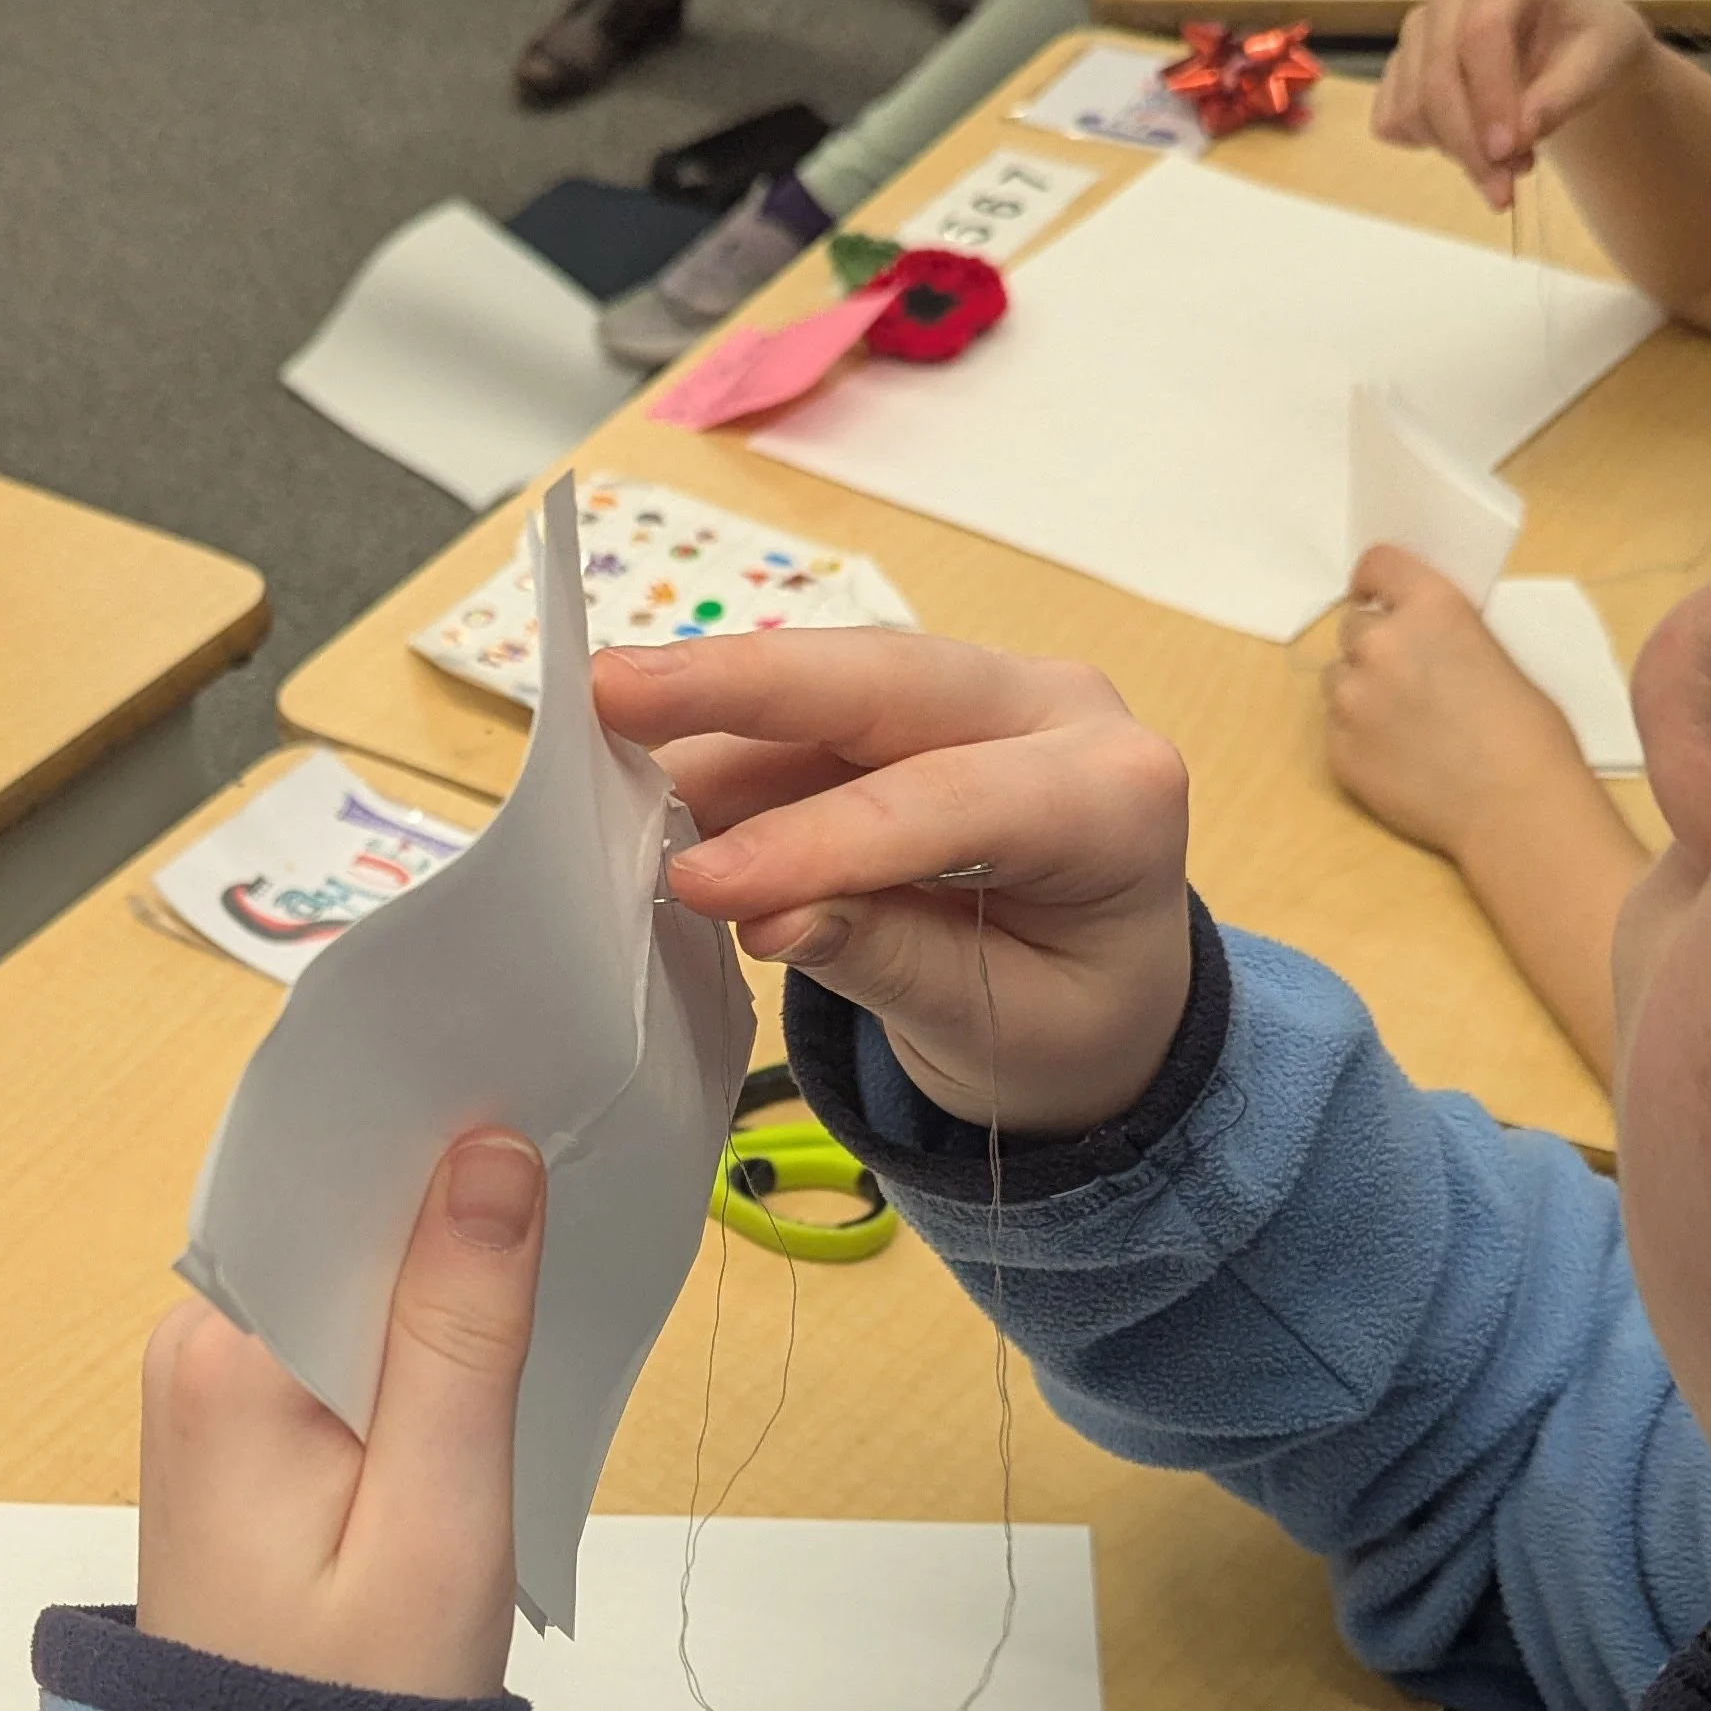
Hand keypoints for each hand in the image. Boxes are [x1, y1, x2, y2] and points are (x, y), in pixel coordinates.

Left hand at [136, 1131, 544, 1697]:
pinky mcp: (247, 1433)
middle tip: (577, 1150)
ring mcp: (214, 1391)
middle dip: (448, 1186)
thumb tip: (491, 1148)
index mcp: (225, 1355)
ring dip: (441, 1256)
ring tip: (553, 1224)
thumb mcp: (438, 1514)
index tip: (539, 1075)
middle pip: (337, 1215)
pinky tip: (491, 1324)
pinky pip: (341, 1333)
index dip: (435, 1123)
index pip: (331, 1179)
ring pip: (348, 1272)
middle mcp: (196, 1348)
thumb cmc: (359, 1700)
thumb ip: (462, 1329)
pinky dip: (418, 1323)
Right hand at [596, 631, 1191, 1136]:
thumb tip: (766, 918)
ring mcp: (985, 698)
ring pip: (835, 690)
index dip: (814, 840)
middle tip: (610, 692)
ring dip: (714, 725)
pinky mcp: (917, 712)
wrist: (1108, 1005)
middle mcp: (1058, 713)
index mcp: (1115, 796)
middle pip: (884, 682)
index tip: (698, 884)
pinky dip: (728, 755)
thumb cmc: (1071, 1024)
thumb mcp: (997, 1028)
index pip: (946, 802)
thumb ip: (890, 961)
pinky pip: (814, 721)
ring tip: (596, 760)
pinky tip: (645, 781)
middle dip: (742, 686)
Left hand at [1324, 548, 1588, 860]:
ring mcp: (1352, 699)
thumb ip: (1443, 636)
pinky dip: (1357, 734)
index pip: (1378, 565)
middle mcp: (1381, 644)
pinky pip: (1335, 727)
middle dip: (1374, 645)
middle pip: (1353, 626)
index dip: (1375, 579)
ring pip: (1337, 678)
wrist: (1516, 806)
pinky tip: (1396, 755)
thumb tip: (1421, 640)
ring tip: (1400, 721)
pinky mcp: (1338, 750)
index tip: (1376, 592)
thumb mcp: (1492, 653)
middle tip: (1404, 676)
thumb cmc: (1527, 733)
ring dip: (1359, 689)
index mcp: (1431, 607)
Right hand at [1372, 0, 1652, 209]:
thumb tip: (1521, 132)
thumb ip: (1564, 95)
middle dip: (1468, 143)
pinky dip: (1426, 145)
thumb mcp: (1600, 63)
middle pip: (1438, 75)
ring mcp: (1418, 32)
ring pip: (1411, 104)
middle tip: (1506, 189)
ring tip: (1506, 166)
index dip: (1491, 97)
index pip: (1480, 32)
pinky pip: (1391, 119)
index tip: (1511, 153)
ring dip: (1453, 151)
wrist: (1569, 49)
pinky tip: (1469, 146)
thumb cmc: (1587, 45)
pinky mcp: (1399, 69)